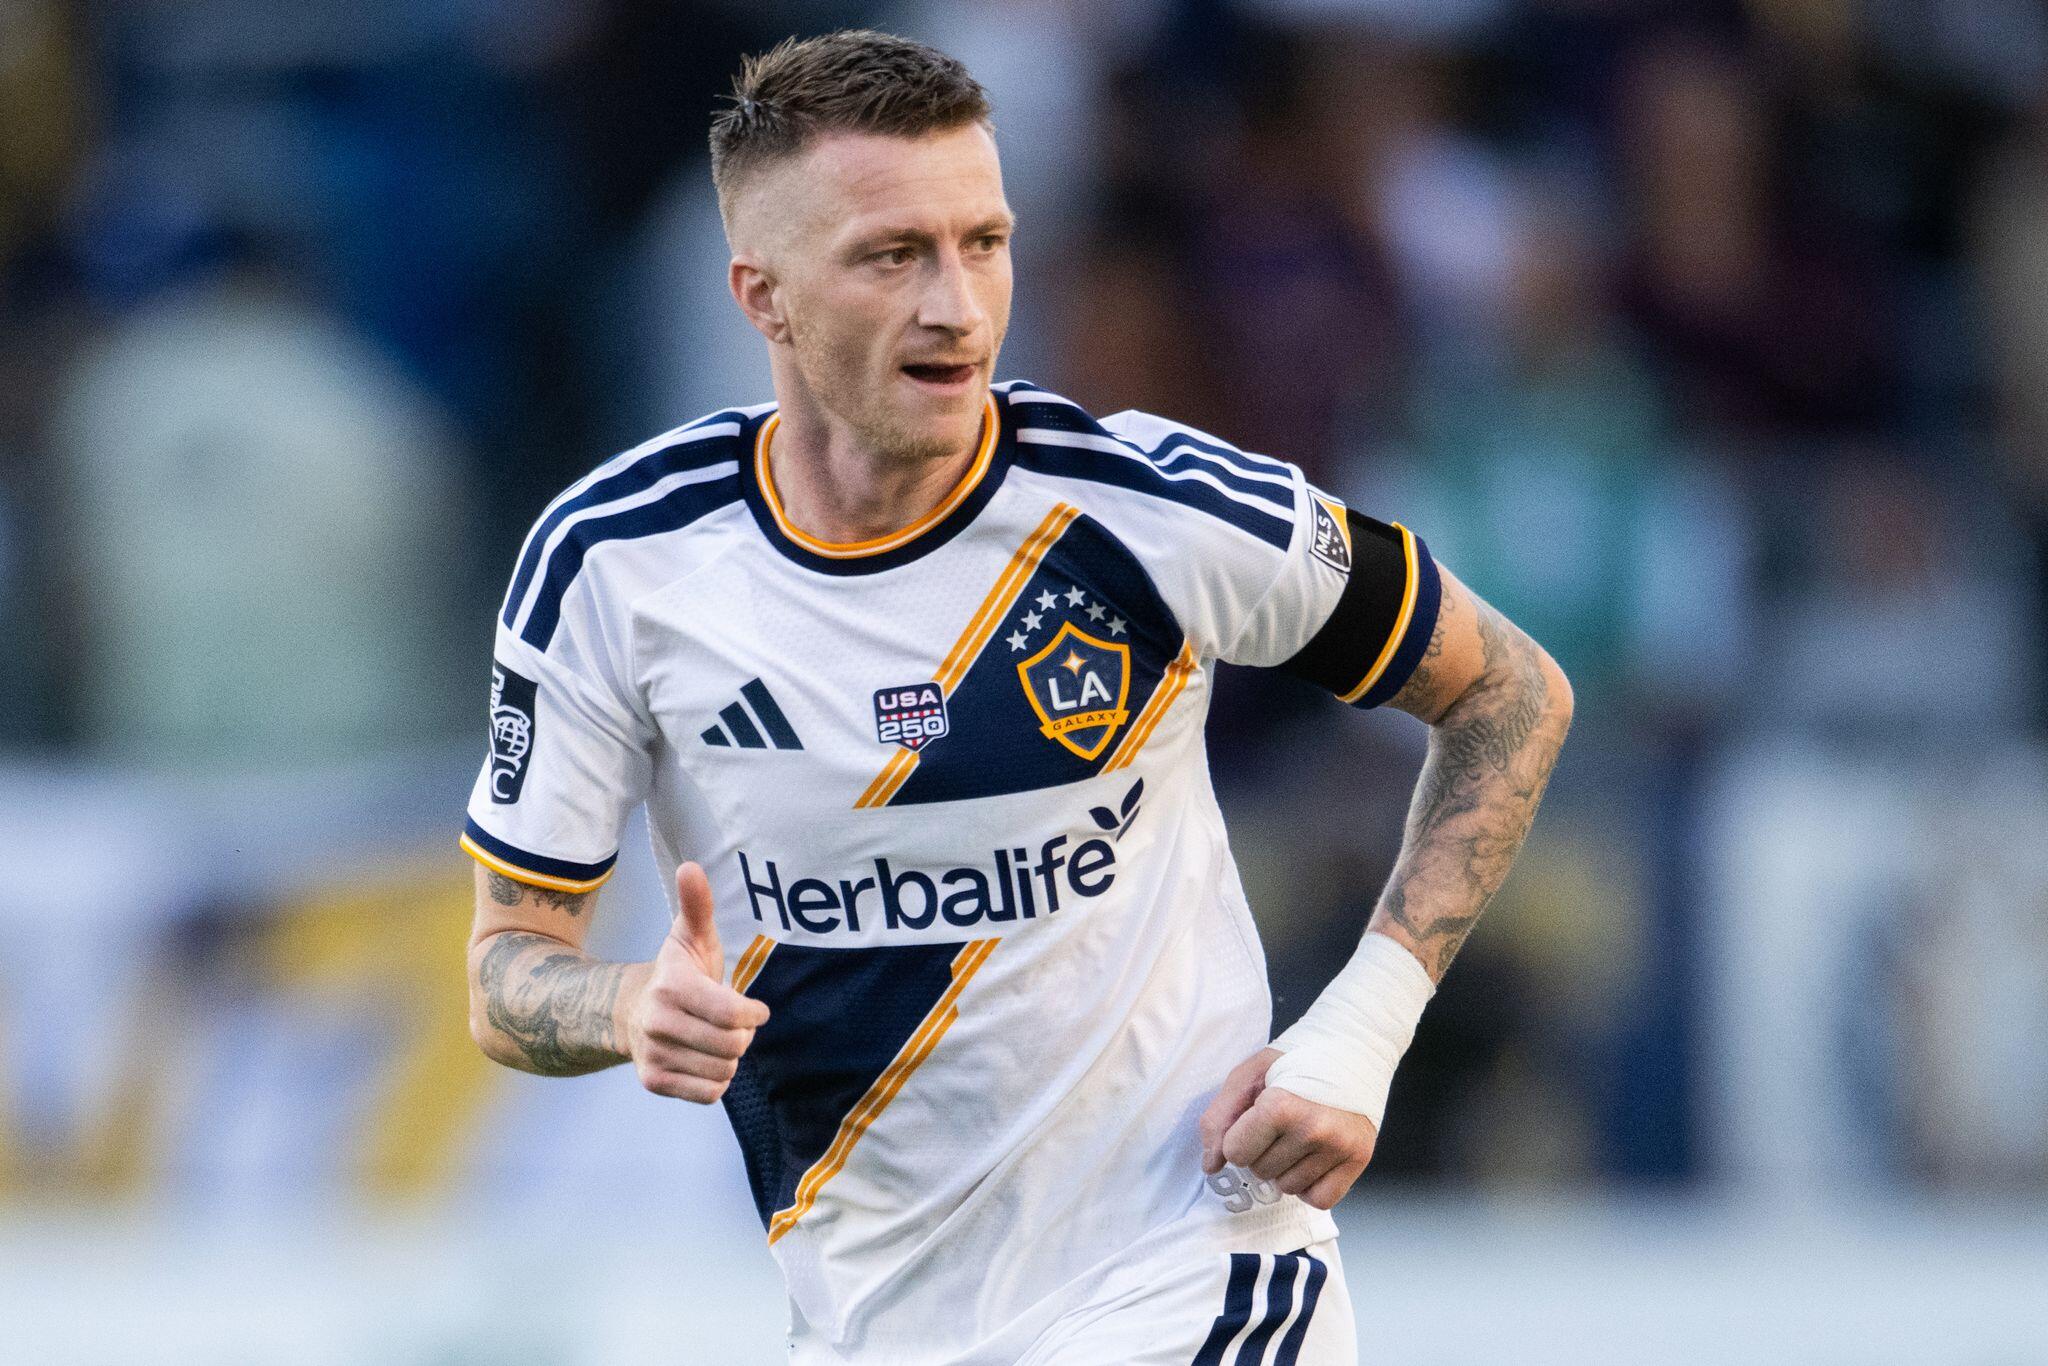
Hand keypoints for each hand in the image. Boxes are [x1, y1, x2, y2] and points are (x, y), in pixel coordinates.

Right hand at [624, 861, 770, 1102]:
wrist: (631, 1011)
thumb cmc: (677, 971)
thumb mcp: (690, 936)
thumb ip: (697, 904)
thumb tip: (691, 867)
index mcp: (673, 986)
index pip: (732, 1014)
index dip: (752, 1013)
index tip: (754, 1008)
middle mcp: (658, 1022)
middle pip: (733, 1045)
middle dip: (742, 1034)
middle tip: (731, 1022)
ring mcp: (654, 1054)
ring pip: (724, 1071)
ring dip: (729, 1057)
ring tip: (715, 1038)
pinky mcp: (654, 1082)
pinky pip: (709, 1094)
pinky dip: (716, 1081)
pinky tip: (704, 1059)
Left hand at [1198, 1047, 1376, 1210]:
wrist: (1352, 1047)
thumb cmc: (1295, 1060)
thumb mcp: (1248, 1075)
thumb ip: (1219, 1119)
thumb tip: (1211, 1166)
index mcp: (1282, 1106)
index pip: (1235, 1153)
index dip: (1239, 1136)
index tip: (1255, 1118)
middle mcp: (1314, 1130)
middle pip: (1261, 1172)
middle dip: (1263, 1151)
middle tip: (1280, 1123)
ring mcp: (1340, 1146)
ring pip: (1288, 1188)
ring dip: (1286, 1168)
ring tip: (1299, 1135)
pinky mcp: (1361, 1158)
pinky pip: (1321, 1199)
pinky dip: (1311, 1186)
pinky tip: (1313, 1158)